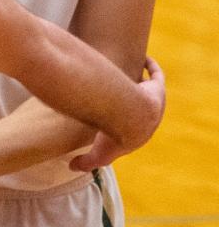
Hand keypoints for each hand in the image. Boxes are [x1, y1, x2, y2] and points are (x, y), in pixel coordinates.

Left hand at [70, 55, 164, 170]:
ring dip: (142, 84)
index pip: (132, 130)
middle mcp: (150, 119)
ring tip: (129, 75)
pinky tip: (142, 59)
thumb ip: (85, 162)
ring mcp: (155, 103)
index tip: (109, 116)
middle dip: (133, 102)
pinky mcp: (157, 88)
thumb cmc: (115, 138)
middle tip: (117, 93)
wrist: (132, 120)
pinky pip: (157, 75)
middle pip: (141, 108)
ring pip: (149, 90)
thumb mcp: (98, 155)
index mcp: (138, 135)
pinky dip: (150, 67)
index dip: (121, 124)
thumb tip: (70, 167)